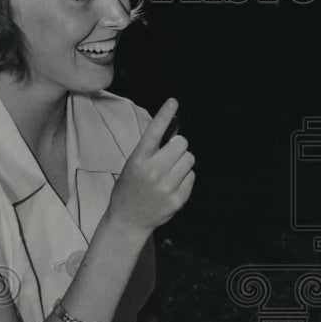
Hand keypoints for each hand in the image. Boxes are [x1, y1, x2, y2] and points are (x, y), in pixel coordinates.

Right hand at [108, 98, 194, 238]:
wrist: (128, 220)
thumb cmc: (131, 187)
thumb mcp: (134, 164)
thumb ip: (154, 147)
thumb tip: (175, 125)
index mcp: (138, 160)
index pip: (154, 132)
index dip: (164, 114)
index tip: (174, 101)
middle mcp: (153, 172)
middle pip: (182, 143)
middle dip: (178, 146)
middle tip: (169, 154)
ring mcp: (167, 187)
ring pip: (189, 159)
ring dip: (183, 161)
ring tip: (171, 170)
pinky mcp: (178, 199)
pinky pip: (192, 176)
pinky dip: (185, 177)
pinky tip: (173, 185)